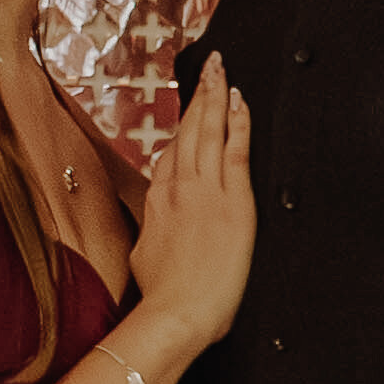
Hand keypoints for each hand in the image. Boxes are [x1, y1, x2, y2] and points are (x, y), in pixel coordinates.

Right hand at [128, 54, 253, 346]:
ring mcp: (204, 191)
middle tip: (208, 69)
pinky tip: (239, 100)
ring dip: (214, 96)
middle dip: (198, 97)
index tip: (189, 113)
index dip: (181, 131)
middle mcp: (176, 189)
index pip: (169, 157)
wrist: (177, 314)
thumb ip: (153, 236)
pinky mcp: (232, 201)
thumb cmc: (164, 298)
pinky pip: (235, 149)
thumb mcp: (144, 259)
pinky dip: (236, 121)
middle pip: (186, 132)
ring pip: (206, 131)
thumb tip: (158, 236)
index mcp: (156, 203)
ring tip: (220, 70)